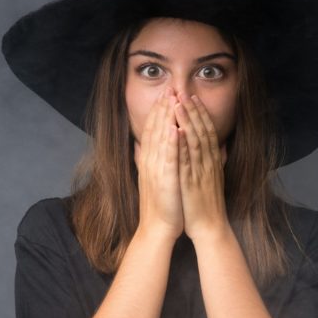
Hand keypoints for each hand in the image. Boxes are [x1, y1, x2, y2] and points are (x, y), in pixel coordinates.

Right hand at [134, 89, 183, 239]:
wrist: (158, 228)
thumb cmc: (161, 205)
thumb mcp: (155, 178)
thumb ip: (151, 161)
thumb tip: (142, 148)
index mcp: (149, 160)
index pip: (153, 130)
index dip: (158, 111)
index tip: (165, 94)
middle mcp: (150, 161)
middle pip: (155, 129)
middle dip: (162, 108)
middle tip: (169, 88)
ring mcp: (156, 169)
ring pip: (160, 139)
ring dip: (166, 118)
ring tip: (171, 100)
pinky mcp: (165, 179)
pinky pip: (168, 158)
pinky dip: (171, 142)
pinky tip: (174, 128)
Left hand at [174, 92, 228, 242]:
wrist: (210, 227)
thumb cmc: (209, 204)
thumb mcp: (215, 178)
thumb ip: (217, 161)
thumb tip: (223, 148)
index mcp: (213, 161)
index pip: (207, 132)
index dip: (200, 113)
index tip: (192, 97)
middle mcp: (208, 163)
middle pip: (202, 131)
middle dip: (192, 110)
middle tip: (184, 92)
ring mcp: (201, 171)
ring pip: (195, 141)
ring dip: (187, 121)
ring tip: (179, 103)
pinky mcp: (191, 182)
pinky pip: (187, 160)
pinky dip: (182, 144)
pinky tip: (176, 130)